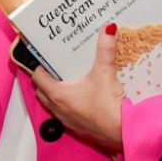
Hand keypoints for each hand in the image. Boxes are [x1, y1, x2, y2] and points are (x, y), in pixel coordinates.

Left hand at [27, 24, 125, 153]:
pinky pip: (63, 113)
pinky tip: (79, 97)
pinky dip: (66, 104)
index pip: (38, 77)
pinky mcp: (76, 127)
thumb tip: (108, 29)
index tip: (45, 58)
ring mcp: (66, 119)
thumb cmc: (109, 106)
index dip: (39, 66)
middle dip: (45, 79)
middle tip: (55, 67)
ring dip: (54, 93)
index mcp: (58, 94)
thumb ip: (105, 49)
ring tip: (66, 80)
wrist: (123, 131)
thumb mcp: (106, 72)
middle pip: (42, 90)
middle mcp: (58, 108)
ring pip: (51, 104)